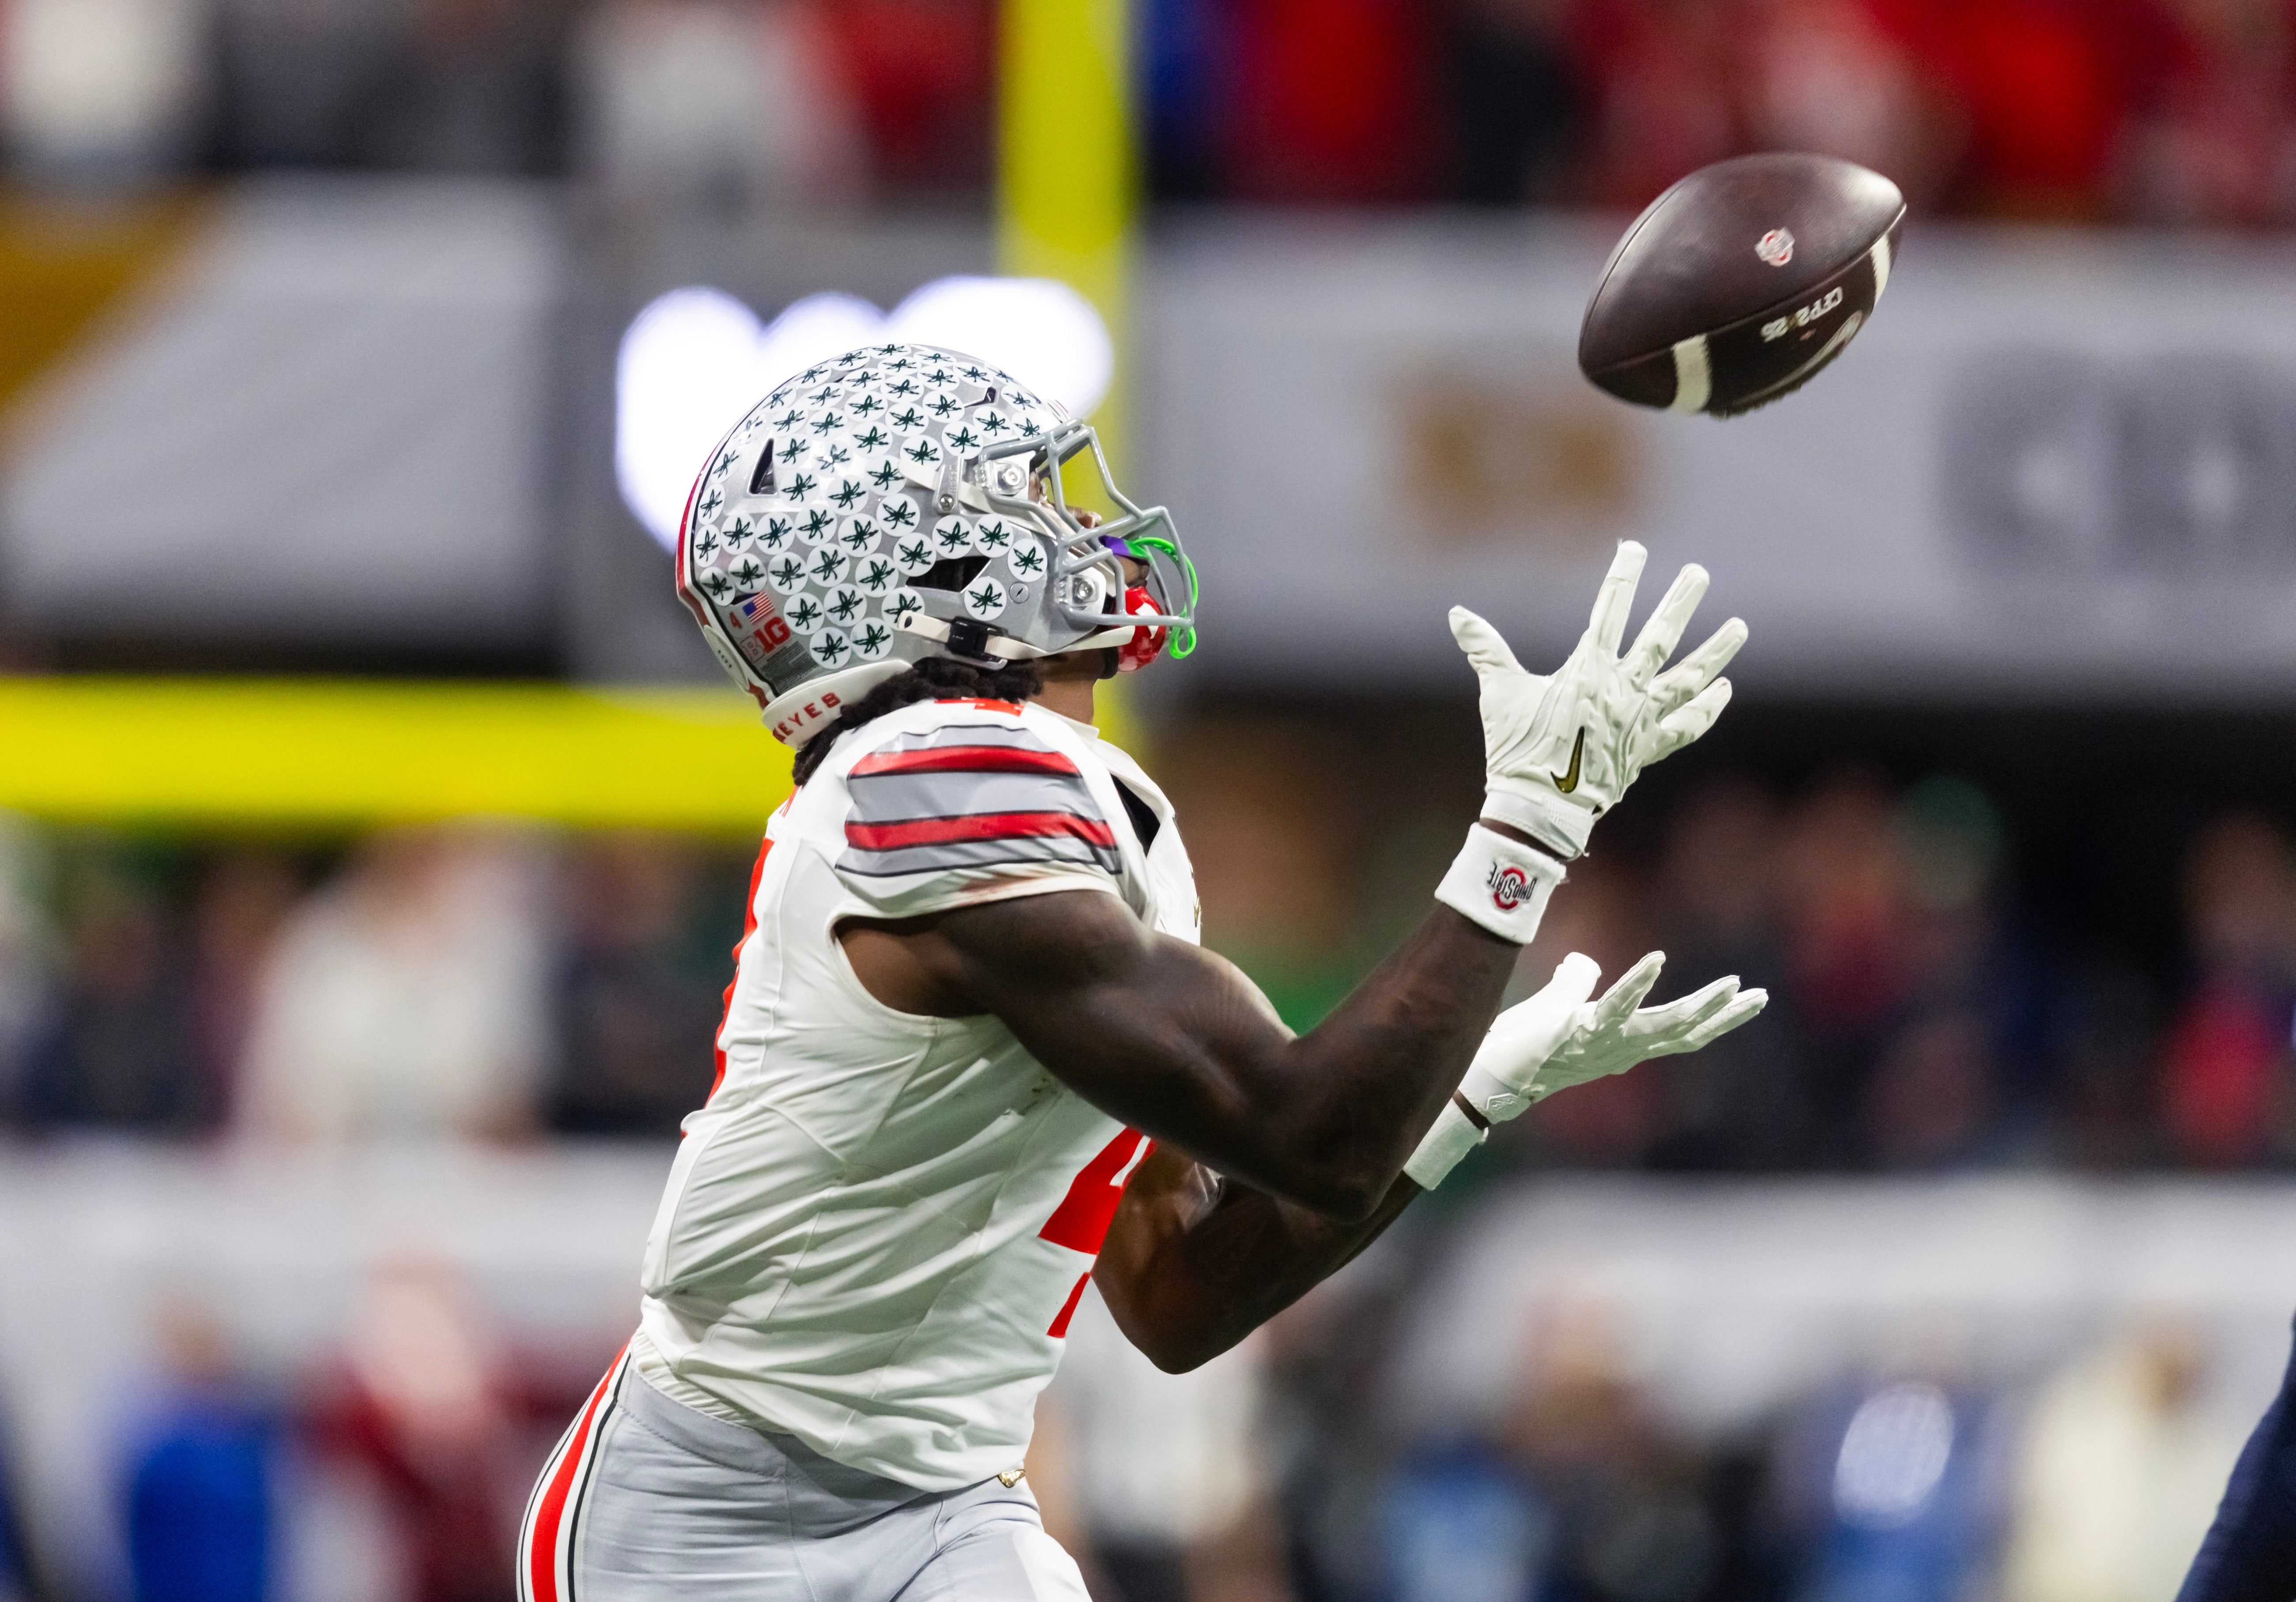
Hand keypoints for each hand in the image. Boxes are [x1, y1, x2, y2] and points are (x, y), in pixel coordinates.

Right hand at [1452, 541, 1744, 858]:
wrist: (1541, 808)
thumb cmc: (1517, 748)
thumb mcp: (1499, 693)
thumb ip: (1485, 649)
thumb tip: (1457, 614)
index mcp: (1587, 670)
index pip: (1609, 610)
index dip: (1622, 575)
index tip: (1635, 548)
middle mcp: (1622, 689)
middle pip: (1660, 637)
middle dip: (1681, 602)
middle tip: (1700, 573)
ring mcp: (1640, 720)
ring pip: (1687, 679)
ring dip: (1715, 651)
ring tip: (1739, 626)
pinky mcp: (1648, 749)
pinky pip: (1686, 726)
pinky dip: (1708, 708)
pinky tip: (1724, 688)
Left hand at [1527, 951, 1766, 1102]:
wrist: (1492, 1072)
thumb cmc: (1524, 1043)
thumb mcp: (1557, 1007)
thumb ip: (1575, 983)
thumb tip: (1584, 963)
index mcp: (1623, 1044)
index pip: (1680, 1032)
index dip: (1716, 1019)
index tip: (1748, 999)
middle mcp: (1622, 1049)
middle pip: (1685, 1033)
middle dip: (1725, 1016)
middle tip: (1759, 996)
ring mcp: (1605, 1042)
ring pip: (1664, 1025)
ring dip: (1700, 1004)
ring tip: (1731, 984)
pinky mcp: (1582, 1030)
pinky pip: (1615, 1005)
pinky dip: (1636, 982)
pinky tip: (1657, 959)